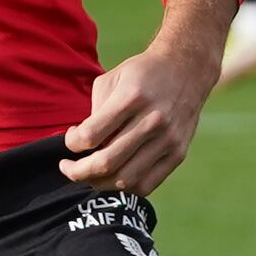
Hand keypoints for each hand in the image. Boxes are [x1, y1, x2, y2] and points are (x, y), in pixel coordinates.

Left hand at [62, 0, 228, 195]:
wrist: (187, 68)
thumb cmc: (142, 74)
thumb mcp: (112, 79)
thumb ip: (95, 112)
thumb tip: (82, 145)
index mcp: (132, 98)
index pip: (90, 135)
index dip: (71, 143)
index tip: (71, 138)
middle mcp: (152, 121)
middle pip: (106, 163)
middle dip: (77, 172)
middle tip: (68, 168)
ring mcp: (168, 140)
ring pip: (125, 179)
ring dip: (99, 183)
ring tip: (89, 175)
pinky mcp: (178, 153)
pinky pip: (146, 185)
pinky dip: (124, 187)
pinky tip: (114, 176)